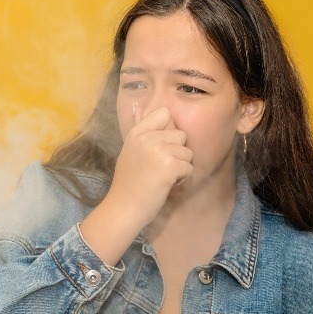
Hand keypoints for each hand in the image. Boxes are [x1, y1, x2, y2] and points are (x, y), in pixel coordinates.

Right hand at [104, 104, 192, 228]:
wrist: (123, 208)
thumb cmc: (128, 182)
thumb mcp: (130, 150)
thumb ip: (139, 128)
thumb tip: (138, 105)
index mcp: (137, 132)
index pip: (164, 113)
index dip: (169, 130)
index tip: (160, 147)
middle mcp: (146, 138)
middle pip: (180, 135)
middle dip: (177, 153)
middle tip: (159, 167)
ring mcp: (158, 151)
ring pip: (187, 152)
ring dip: (180, 167)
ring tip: (162, 177)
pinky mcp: (168, 166)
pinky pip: (188, 167)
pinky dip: (182, 179)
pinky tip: (166, 185)